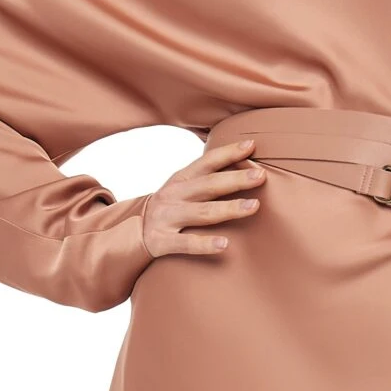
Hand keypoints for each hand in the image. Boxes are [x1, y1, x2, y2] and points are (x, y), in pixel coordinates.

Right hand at [141, 134, 264, 260]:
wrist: (130, 230)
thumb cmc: (169, 206)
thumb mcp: (181, 187)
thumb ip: (206, 177)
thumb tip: (244, 161)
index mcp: (181, 179)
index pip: (206, 163)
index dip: (228, 153)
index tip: (251, 146)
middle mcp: (174, 196)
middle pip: (208, 186)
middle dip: (235, 180)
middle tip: (261, 176)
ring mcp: (167, 218)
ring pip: (202, 213)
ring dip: (228, 209)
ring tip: (253, 206)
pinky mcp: (162, 241)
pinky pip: (186, 244)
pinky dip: (205, 244)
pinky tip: (224, 244)